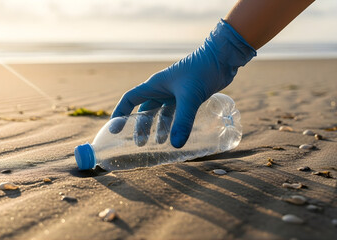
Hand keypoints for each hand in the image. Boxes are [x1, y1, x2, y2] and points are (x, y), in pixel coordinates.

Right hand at [111, 19, 255, 147]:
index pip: (130, 99)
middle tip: (141, 144)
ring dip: (158, 127)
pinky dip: (174, 124)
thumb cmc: (202, 70)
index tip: (114, 129)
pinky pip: (176, 113)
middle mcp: (162, 89)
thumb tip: (176, 145)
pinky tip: (177, 135)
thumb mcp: (190, 97)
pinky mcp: (188, 97)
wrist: (222, 59)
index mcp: (155, 85)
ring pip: (161, 113)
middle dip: (141, 127)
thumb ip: (183, 120)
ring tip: (159, 143)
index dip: (120, 113)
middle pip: (144, 110)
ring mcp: (175, 93)